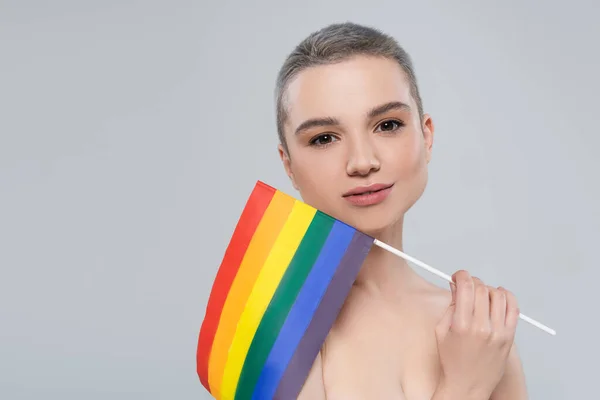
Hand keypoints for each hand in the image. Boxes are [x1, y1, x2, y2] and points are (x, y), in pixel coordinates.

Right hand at [433, 270, 518, 399]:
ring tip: (482, 295)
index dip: (461, 275)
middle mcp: (482, 328)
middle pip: (482, 289)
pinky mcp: (509, 337)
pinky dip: (507, 297)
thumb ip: (451, 306)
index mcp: (461, 325)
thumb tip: (457, 286)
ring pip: (499, 295)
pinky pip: (514, 308)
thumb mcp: (441, 331)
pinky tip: (499, 297)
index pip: (466, 287)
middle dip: (472, 282)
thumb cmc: (452, 361)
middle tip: (467, 286)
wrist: (467, 386)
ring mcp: (498, 332)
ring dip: (488, 289)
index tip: (458, 276)